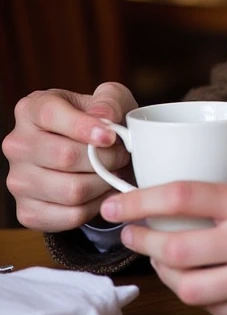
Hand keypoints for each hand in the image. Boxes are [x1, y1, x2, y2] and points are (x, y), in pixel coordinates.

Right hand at [2, 83, 136, 231]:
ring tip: (115, 171)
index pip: (50, 115)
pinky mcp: (27, 211)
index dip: (84, 127)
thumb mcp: (110, 99)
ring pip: (71, 190)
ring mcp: (18, 180)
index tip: (110, 136)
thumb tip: (103, 117)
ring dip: (104, 183)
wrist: (91, 154)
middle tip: (122, 155)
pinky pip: (70, 215)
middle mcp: (17, 145)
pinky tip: (103, 191)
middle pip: (65, 157)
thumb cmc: (100, 122)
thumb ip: (110, 100)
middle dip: (105, 158)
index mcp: (31, 109)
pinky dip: (96, 206)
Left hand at [100, 181, 226, 314]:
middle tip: (132, 236)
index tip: (114, 205)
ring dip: (166, 276)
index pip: (182, 194)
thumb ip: (219, 200)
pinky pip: (213, 309)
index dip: (140, 201)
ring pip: (188, 286)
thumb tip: (159, 204)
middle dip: (143, 243)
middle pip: (175, 246)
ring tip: (163, 262)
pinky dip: (200, 297)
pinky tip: (202, 281)